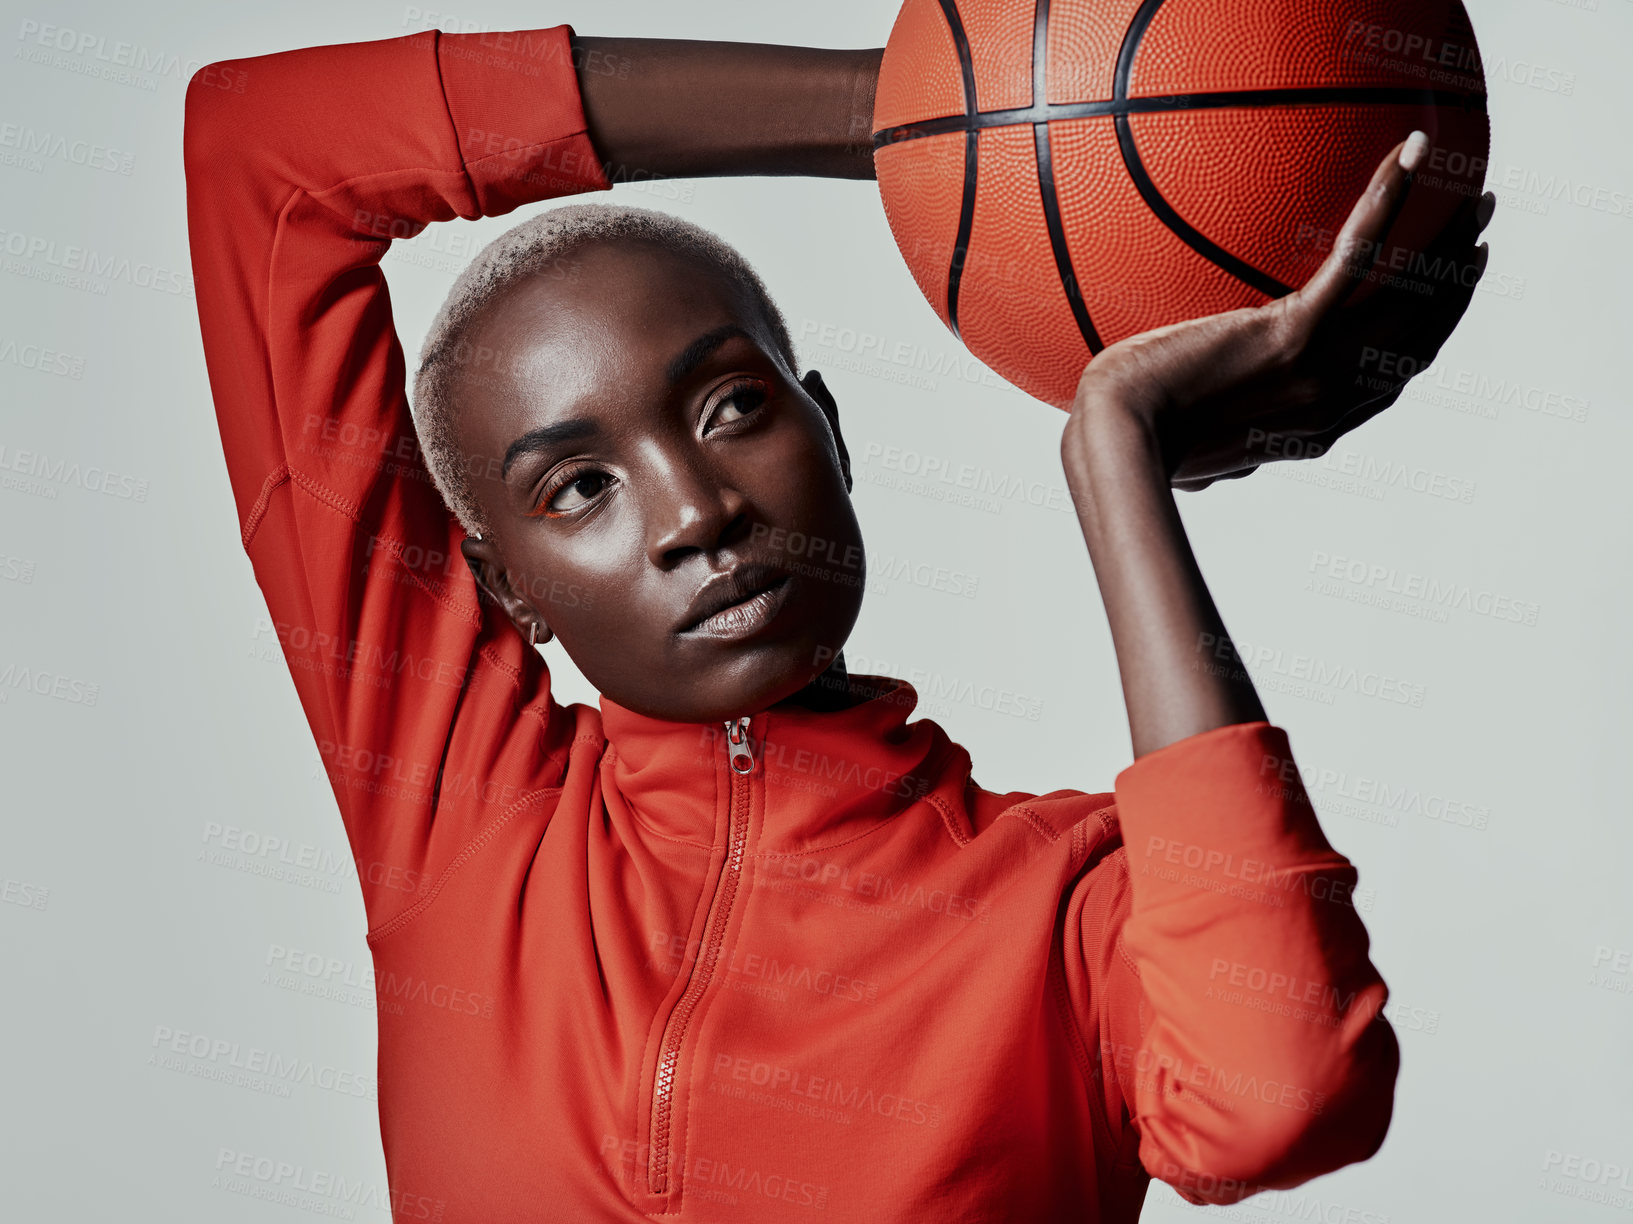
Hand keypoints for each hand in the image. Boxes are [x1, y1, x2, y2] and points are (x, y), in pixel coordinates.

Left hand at [1063, 132, 1494, 490]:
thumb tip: (1201, 473)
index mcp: (1312, 430)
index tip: (1438, 309)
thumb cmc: (1127, 446)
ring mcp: (1321, 366)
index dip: (1422, 344)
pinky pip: (1359, 254)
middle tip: (1475, 243)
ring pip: (1411, 297)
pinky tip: (1409, 152)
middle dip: (1456, 291)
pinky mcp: (1295, 332)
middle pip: (1419, 339)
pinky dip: (1391, 200)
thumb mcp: (1184, 463)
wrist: (1119, 442)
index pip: (1384, 384)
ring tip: (1474, 198)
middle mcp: (1332, 401)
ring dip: (1451, 243)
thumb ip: (1210, 463)